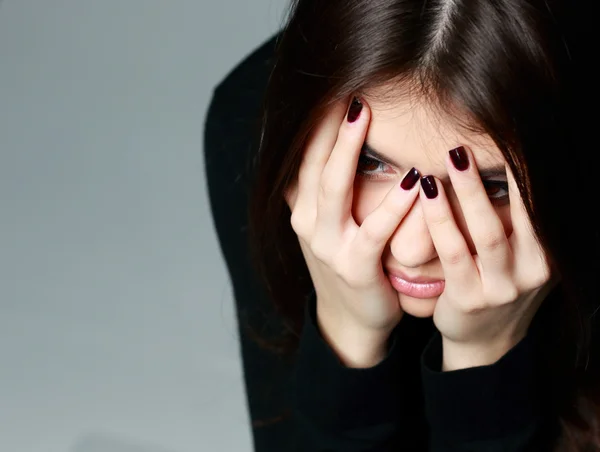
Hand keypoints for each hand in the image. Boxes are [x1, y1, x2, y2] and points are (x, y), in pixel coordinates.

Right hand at [284, 97, 420, 367]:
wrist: (351, 319)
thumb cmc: (349, 263)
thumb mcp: (331, 226)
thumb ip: (327, 191)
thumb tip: (336, 142)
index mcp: (303, 209)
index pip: (306, 157)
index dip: (318, 124)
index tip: (335, 91)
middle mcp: (308, 224)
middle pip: (316, 164)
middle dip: (331, 127)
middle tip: (349, 92)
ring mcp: (327, 246)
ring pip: (332, 189)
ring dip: (348, 152)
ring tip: (363, 118)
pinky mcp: (353, 267)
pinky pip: (373, 231)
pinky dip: (390, 206)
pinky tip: (410, 182)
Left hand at [419, 146, 555, 369]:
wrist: (482, 338)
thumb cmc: (498, 282)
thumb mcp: (521, 253)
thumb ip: (521, 218)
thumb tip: (515, 157)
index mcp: (549, 252)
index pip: (541, 201)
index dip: (529, 167)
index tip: (515, 130)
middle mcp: (535, 270)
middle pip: (522, 211)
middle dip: (503, 171)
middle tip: (479, 136)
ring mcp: (504, 287)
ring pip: (486, 231)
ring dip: (469, 191)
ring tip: (453, 156)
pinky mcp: (471, 298)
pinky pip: (454, 252)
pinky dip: (441, 220)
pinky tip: (427, 192)